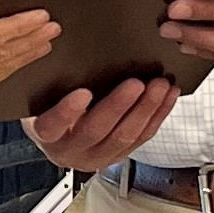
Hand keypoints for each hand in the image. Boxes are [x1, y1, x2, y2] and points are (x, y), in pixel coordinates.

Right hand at [22, 73, 177, 173]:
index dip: (67, 112)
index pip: (52, 126)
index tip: (83, 93)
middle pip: (96, 131)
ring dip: (146, 110)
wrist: (61, 134)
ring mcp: (97, 157)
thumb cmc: (52, 107)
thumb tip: (75, 55)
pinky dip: (157, 115)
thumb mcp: (45, 97)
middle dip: (120, 106)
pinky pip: (141, 138)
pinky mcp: (119, 156)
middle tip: (136, 84)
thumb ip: (56, 84)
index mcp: (47, 135)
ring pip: (124, 137)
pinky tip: (168, 96)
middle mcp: (70, 151)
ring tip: (159, 86)